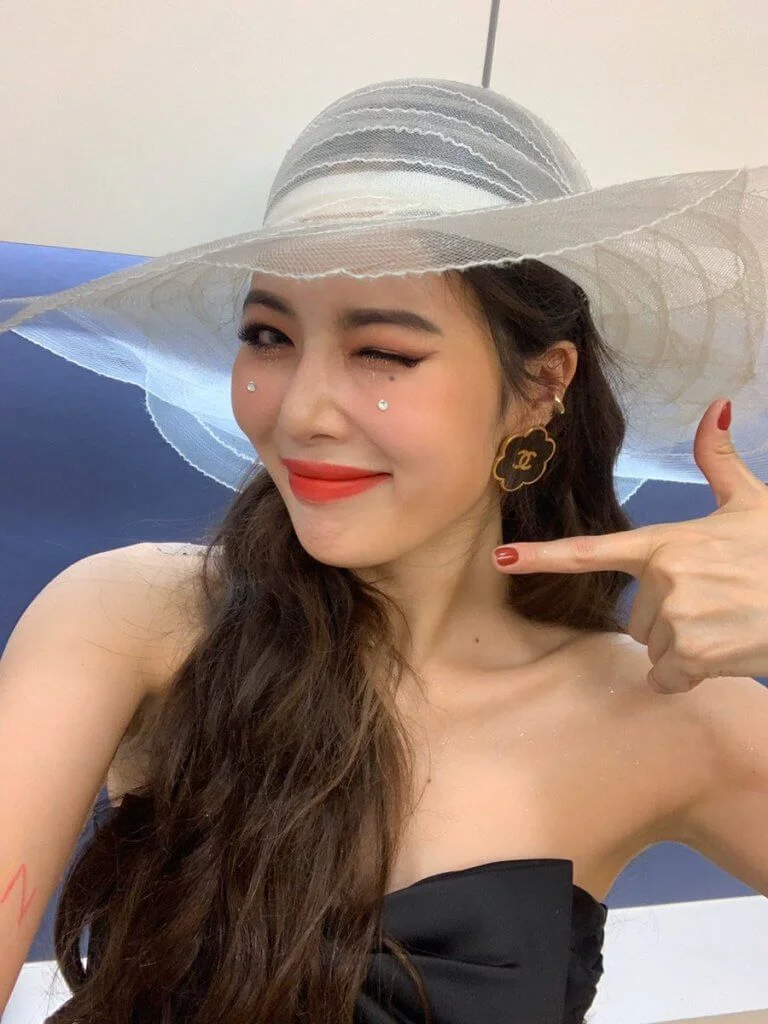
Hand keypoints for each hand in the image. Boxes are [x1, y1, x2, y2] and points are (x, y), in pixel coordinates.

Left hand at [493, 399, 767, 692]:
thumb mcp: (752, 502)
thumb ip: (720, 461)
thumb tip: (716, 406)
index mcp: (666, 543)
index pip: (592, 551)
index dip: (543, 556)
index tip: (502, 559)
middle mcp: (663, 579)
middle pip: (636, 616)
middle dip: (669, 617)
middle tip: (715, 603)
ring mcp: (677, 617)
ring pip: (654, 646)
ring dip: (684, 646)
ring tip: (725, 624)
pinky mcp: (695, 655)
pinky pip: (669, 676)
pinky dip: (691, 675)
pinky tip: (724, 652)